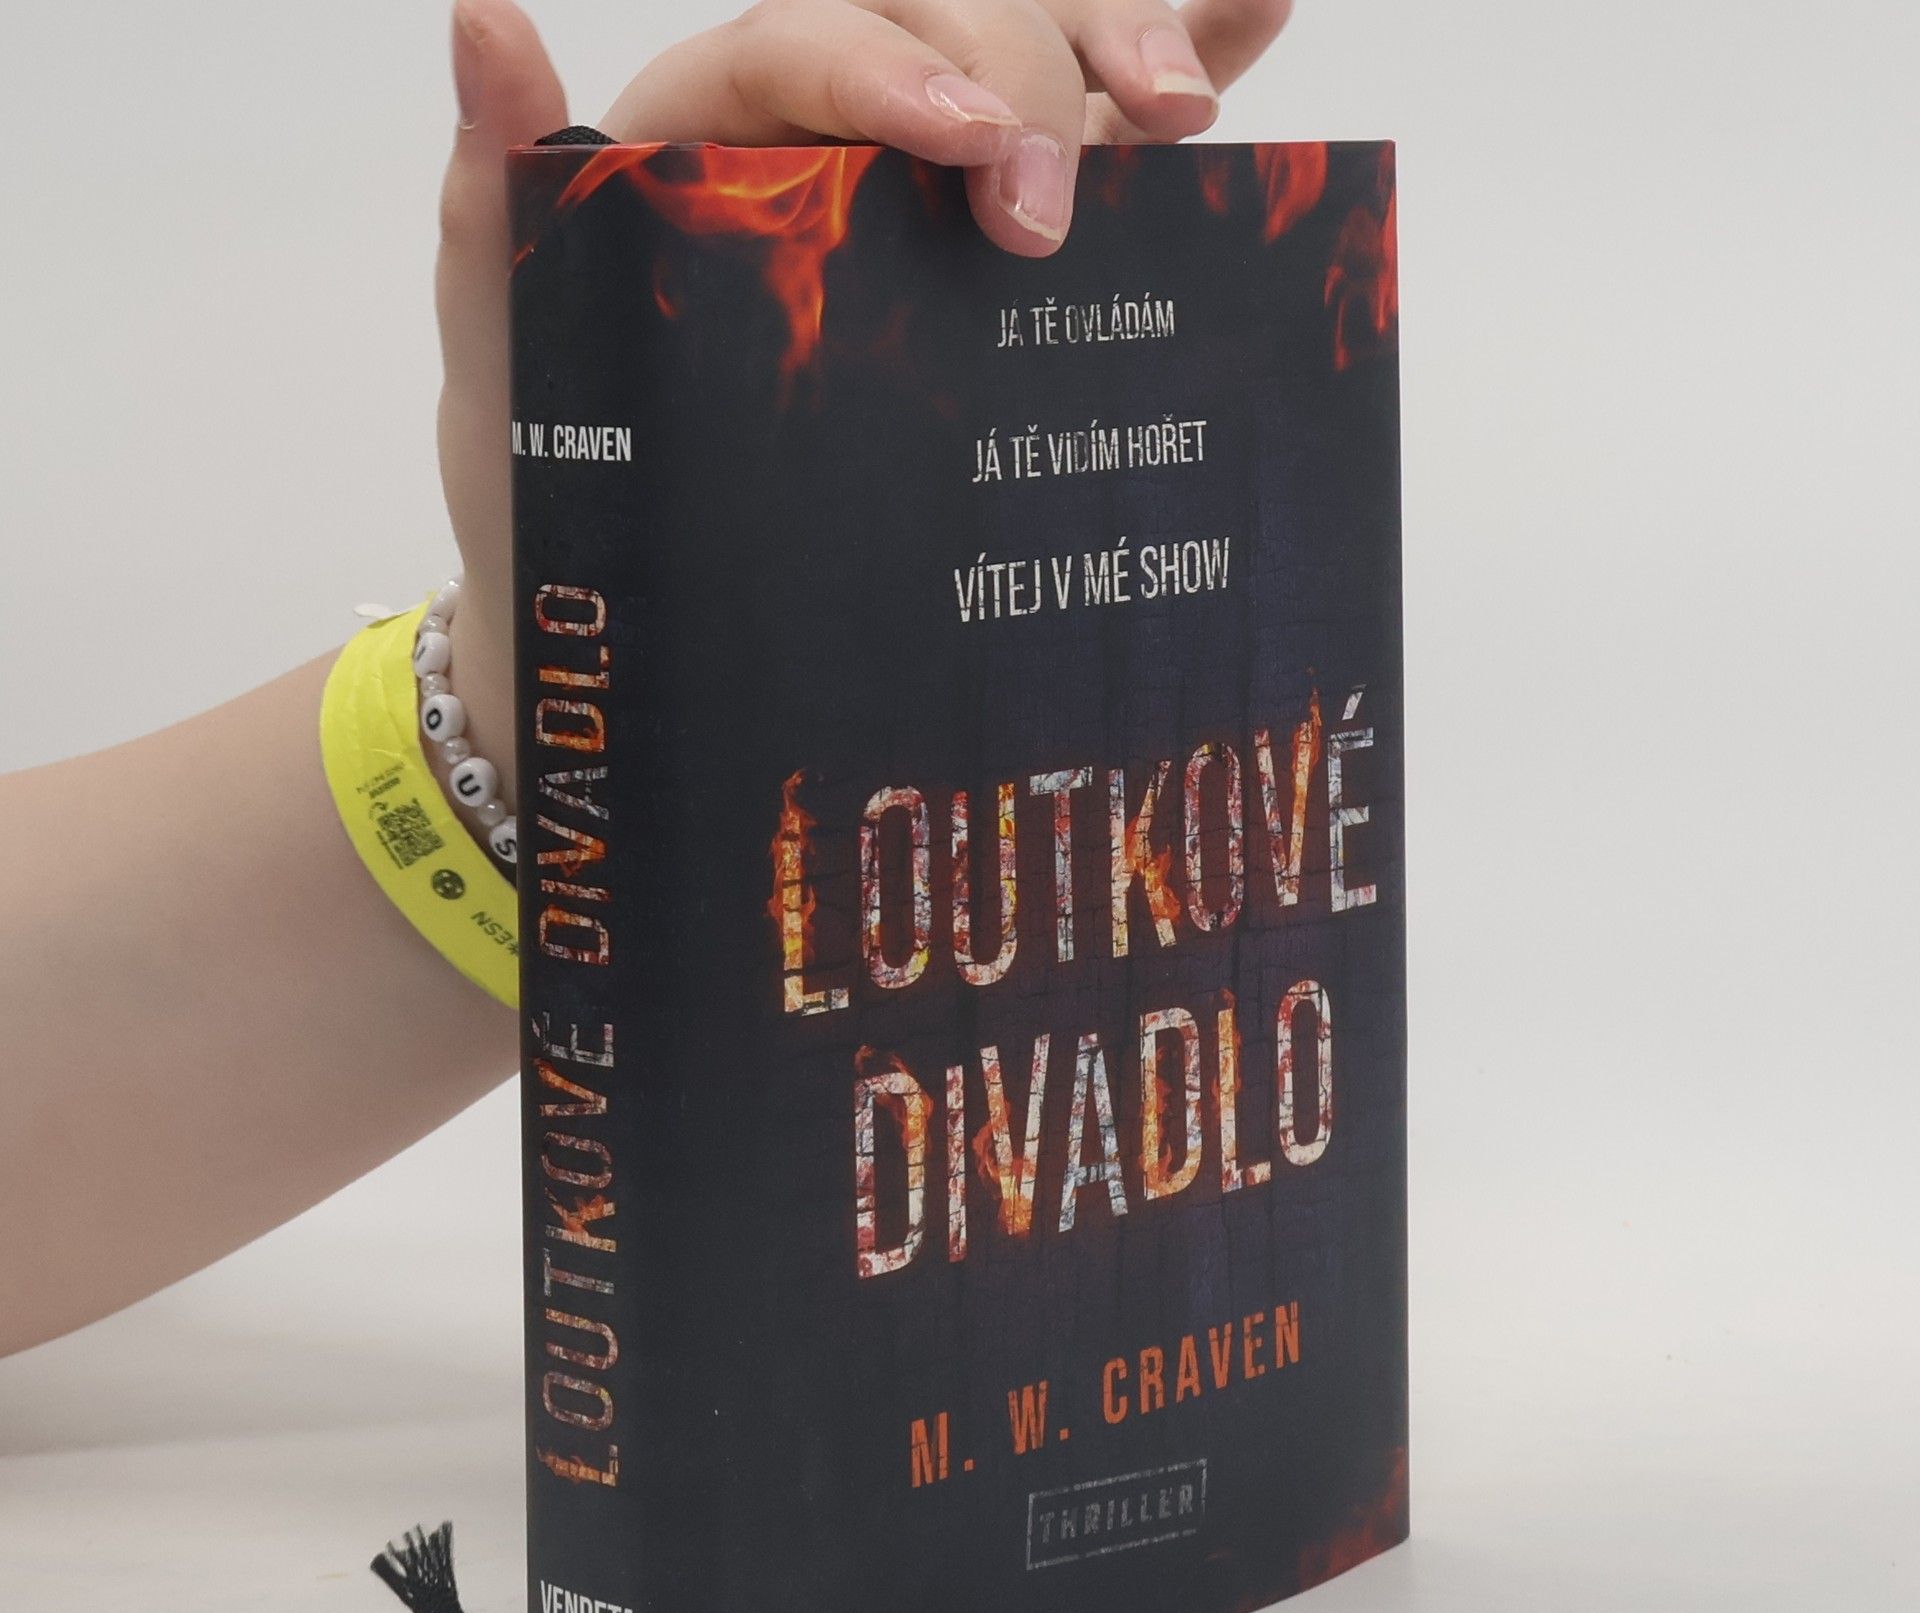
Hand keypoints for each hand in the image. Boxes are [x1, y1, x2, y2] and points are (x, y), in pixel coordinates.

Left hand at [432, 0, 1293, 773]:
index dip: (894, 67)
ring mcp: (914, 178)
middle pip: (944, 18)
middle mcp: (823, 129)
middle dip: (1025, 75)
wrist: (634, 605)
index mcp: (705, 130)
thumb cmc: (562, 481)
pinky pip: (1088, 127)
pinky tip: (1246, 26)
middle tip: (1053, 213)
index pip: (805, 40)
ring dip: (1120, 43)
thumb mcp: (511, 362)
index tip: (973, 145)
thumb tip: (483, 22)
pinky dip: (1180, 57)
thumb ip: (493, 212)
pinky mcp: (981, 238)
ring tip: (1183, 114)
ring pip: (1033, 48)